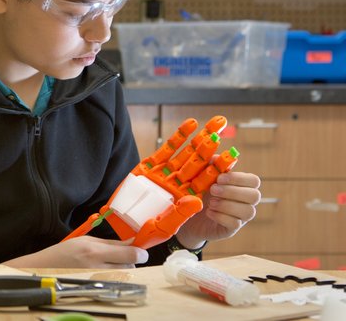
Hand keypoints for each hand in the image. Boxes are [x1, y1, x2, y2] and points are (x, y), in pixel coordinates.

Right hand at [6, 236, 148, 268]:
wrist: (45, 268)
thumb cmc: (63, 252)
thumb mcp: (86, 240)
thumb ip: (110, 244)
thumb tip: (132, 243)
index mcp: (94, 251)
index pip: (128, 254)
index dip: (140, 253)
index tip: (142, 251)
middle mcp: (97, 267)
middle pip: (129, 266)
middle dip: (130, 261)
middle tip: (122, 256)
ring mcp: (96, 279)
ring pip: (123, 275)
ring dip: (122, 269)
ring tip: (110, 263)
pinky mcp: (96, 287)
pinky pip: (114, 282)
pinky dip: (115, 277)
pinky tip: (105, 272)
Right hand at [63, 116, 239, 248]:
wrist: (121, 225)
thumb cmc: (144, 230)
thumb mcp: (165, 224)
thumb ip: (181, 212)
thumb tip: (198, 200)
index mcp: (186, 198)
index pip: (206, 180)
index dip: (219, 167)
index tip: (232, 154)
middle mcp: (177, 183)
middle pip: (198, 161)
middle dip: (210, 145)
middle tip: (223, 125)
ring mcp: (164, 173)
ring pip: (185, 153)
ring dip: (199, 137)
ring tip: (213, 123)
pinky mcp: (149, 167)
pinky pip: (166, 150)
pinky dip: (178, 138)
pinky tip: (191, 124)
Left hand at [177, 171, 261, 246]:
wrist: (190, 214)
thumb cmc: (200, 191)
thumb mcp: (202, 176)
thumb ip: (210, 165)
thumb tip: (217, 157)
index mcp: (242, 185)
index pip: (254, 180)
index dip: (239, 178)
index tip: (220, 178)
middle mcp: (246, 201)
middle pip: (255, 196)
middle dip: (233, 192)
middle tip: (213, 190)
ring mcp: (241, 217)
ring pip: (248, 212)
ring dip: (227, 205)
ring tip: (211, 202)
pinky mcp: (232, 229)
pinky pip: (235, 224)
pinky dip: (221, 217)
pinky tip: (209, 211)